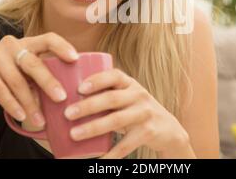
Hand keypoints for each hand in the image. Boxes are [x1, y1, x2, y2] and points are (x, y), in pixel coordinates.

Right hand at [0, 32, 78, 127]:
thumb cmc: (11, 79)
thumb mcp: (28, 74)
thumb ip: (43, 77)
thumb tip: (67, 96)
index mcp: (28, 42)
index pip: (47, 38)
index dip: (62, 46)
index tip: (75, 58)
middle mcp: (11, 44)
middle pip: (33, 63)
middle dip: (48, 82)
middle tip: (61, 98)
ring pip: (17, 81)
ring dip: (29, 103)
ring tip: (40, 120)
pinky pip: (0, 89)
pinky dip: (12, 104)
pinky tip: (22, 116)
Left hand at [63, 69, 189, 157]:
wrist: (168, 129)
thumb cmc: (136, 111)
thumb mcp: (127, 97)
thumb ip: (107, 95)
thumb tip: (67, 101)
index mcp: (130, 83)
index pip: (114, 75)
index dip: (97, 80)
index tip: (79, 88)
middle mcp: (139, 95)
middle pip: (111, 98)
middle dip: (88, 106)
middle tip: (68, 113)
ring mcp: (145, 113)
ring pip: (116, 120)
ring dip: (93, 127)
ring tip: (74, 134)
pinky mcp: (148, 132)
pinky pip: (126, 145)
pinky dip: (110, 154)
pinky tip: (98, 160)